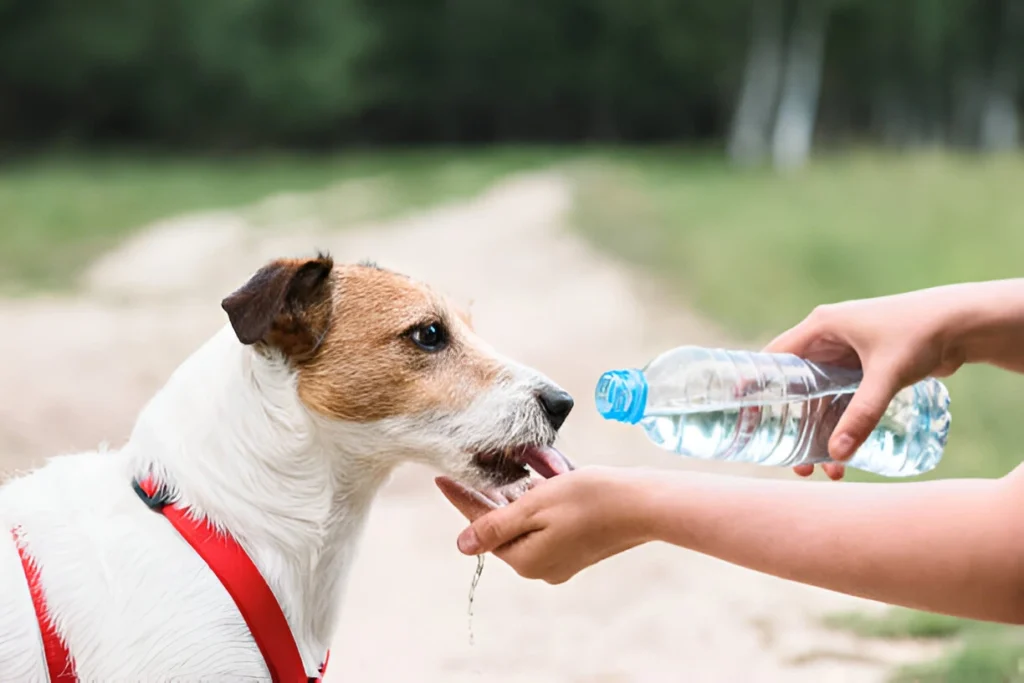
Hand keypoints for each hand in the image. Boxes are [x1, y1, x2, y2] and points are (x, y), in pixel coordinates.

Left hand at [435, 467, 651, 583]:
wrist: (644, 504)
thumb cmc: (590, 499)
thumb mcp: (535, 506)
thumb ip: (496, 525)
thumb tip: (462, 546)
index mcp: (526, 559)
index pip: (482, 527)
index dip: (462, 499)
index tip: (440, 478)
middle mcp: (541, 565)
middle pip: (505, 524)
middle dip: (496, 492)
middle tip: (476, 463)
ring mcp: (561, 558)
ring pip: (528, 519)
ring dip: (523, 491)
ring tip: (518, 463)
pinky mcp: (578, 545)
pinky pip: (549, 519)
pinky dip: (545, 497)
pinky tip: (546, 473)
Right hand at [764, 290, 966, 478]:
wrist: (965, 324)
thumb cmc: (922, 334)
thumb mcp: (887, 376)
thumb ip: (863, 414)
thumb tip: (838, 454)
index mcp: (821, 327)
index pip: (775, 358)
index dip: (759, 387)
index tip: (748, 419)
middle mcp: (828, 339)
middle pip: (798, 387)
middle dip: (795, 426)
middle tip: (795, 460)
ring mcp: (847, 354)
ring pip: (821, 399)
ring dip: (820, 431)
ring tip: (824, 468)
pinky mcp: (866, 367)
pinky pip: (843, 399)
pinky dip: (841, 424)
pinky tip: (846, 453)